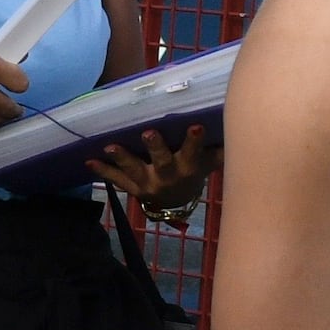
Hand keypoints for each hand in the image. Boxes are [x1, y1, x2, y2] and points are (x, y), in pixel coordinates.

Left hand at [90, 119, 213, 214]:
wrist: (176, 204)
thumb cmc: (194, 173)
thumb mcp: (208, 163)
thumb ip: (219, 147)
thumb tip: (242, 125)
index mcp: (188, 168)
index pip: (193, 152)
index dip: (195, 141)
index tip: (196, 126)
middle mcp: (168, 177)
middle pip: (162, 161)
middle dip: (155, 147)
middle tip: (148, 133)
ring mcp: (148, 184)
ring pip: (134, 170)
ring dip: (122, 158)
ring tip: (108, 147)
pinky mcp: (132, 188)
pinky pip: (116, 179)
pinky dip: (102, 170)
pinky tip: (88, 161)